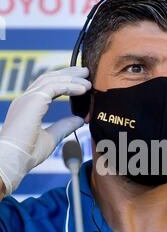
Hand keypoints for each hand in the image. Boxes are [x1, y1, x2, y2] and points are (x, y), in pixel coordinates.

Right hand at [0, 67, 90, 195]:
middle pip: (49, 78)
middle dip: (68, 73)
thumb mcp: (51, 138)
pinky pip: (55, 87)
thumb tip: (80, 120)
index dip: (64, 82)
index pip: (47, 87)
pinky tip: (83, 88)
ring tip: (88, 79)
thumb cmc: (27, 153)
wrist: (13, 160)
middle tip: (85, 72)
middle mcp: (26, 99)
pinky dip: (70, 86)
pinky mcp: (33, 101)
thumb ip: (64, 126)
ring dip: (72, 78)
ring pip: (52, 79)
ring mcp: (28, 99)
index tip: (80, 83)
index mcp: (28, 107)